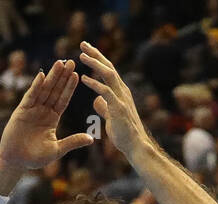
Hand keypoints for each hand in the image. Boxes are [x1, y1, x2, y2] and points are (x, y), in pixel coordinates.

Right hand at [0, 60, 93, 171]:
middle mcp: (43, 111)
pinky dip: (36, 86)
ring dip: (52, 76)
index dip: (69, 88)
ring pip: (44, 90)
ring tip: (60, 63)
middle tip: (72, 62)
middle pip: (55, 91)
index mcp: (52, 119)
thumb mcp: (57, 149)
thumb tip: (91, 139)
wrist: (15, 161)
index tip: (77, 75)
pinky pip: (30, 96)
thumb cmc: (34, 158)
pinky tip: (42, 76)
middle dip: (63, 77)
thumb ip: (72, 142)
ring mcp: (32, 110)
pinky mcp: (21, 111)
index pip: (63, 100)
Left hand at [78, 41, 149, 160]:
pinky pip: (106, 92)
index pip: (108, 70)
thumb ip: (104, 107)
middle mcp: (122, 91)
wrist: (136, 147)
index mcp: (120, 92)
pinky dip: (95, 84)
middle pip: (108, 67)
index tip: (86, 50)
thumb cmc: (124, 135)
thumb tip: (96, 100)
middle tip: (82, 43)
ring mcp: (121, 98)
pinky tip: (84, 78)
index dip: (97, 59)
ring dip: (94, 63)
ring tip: (81, 56)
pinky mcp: (119, 108)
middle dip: (95, 53)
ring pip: (108, 74)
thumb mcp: (111, 118)